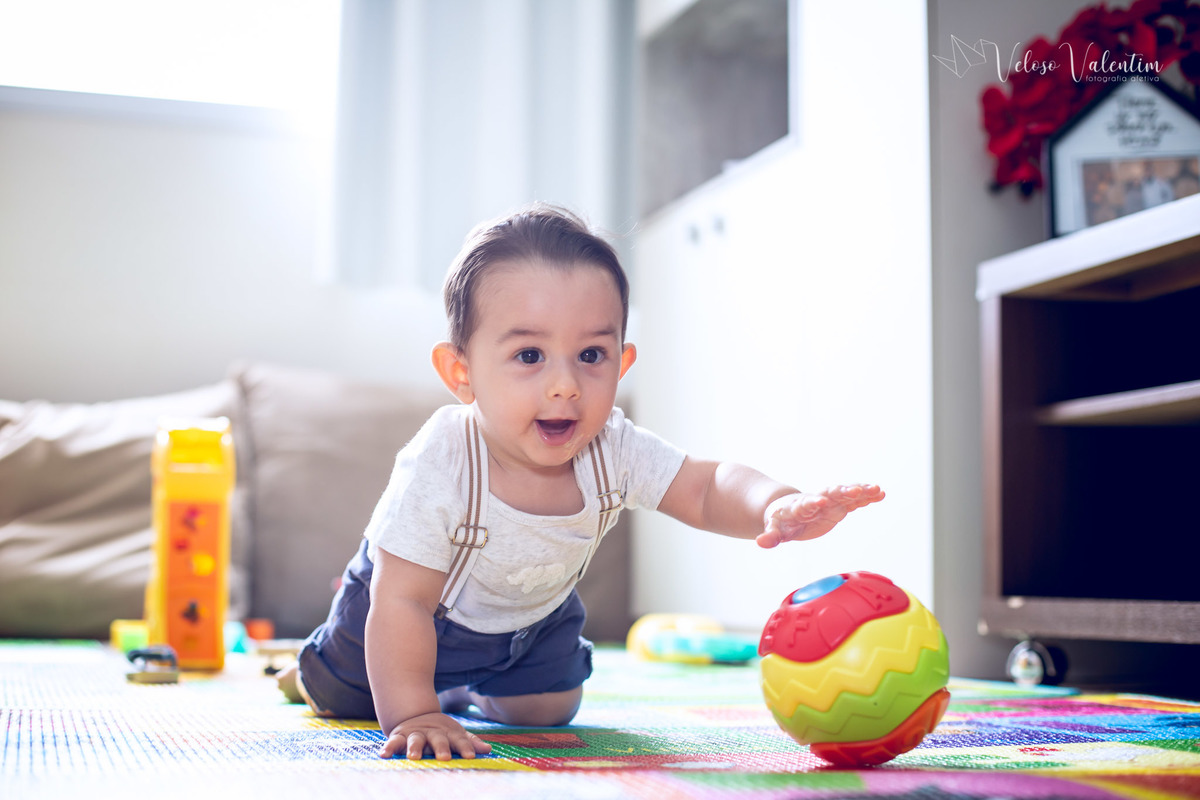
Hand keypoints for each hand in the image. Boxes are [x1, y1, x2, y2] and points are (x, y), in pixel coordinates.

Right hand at [379, 711, 492, 760]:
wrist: (416, 714)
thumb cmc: (441, 732)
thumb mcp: (456, 734)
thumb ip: (470, 742)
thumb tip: (488, 750)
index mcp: (448, 733)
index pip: (459, 740)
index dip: (465, 747)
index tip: (470, 756)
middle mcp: (432, 733)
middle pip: (438, 739)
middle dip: (441, 747)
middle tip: (444, 757)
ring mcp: (415, 734)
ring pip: (416, 740)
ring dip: (415, 748)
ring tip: (414, 756)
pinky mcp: (399, 736)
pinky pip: (393, 742)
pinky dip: (389, 747)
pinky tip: (384, 755)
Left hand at [757, 484, 883, 548]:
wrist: (787, 510)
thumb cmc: (780, 521)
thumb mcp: (774, 530)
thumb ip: (770, 536)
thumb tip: (761, 542)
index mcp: (800, 506)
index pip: (807, 503)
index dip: (813, 501)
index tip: (822, 501)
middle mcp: (817, 500)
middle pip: (830, 493)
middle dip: (843, 491)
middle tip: (857, 490)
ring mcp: (830, 501)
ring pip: (846, 494)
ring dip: (860, 491)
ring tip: (877, 489)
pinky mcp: (839, 507)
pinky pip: (854, 501)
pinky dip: (866, 497)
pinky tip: (881, 494)